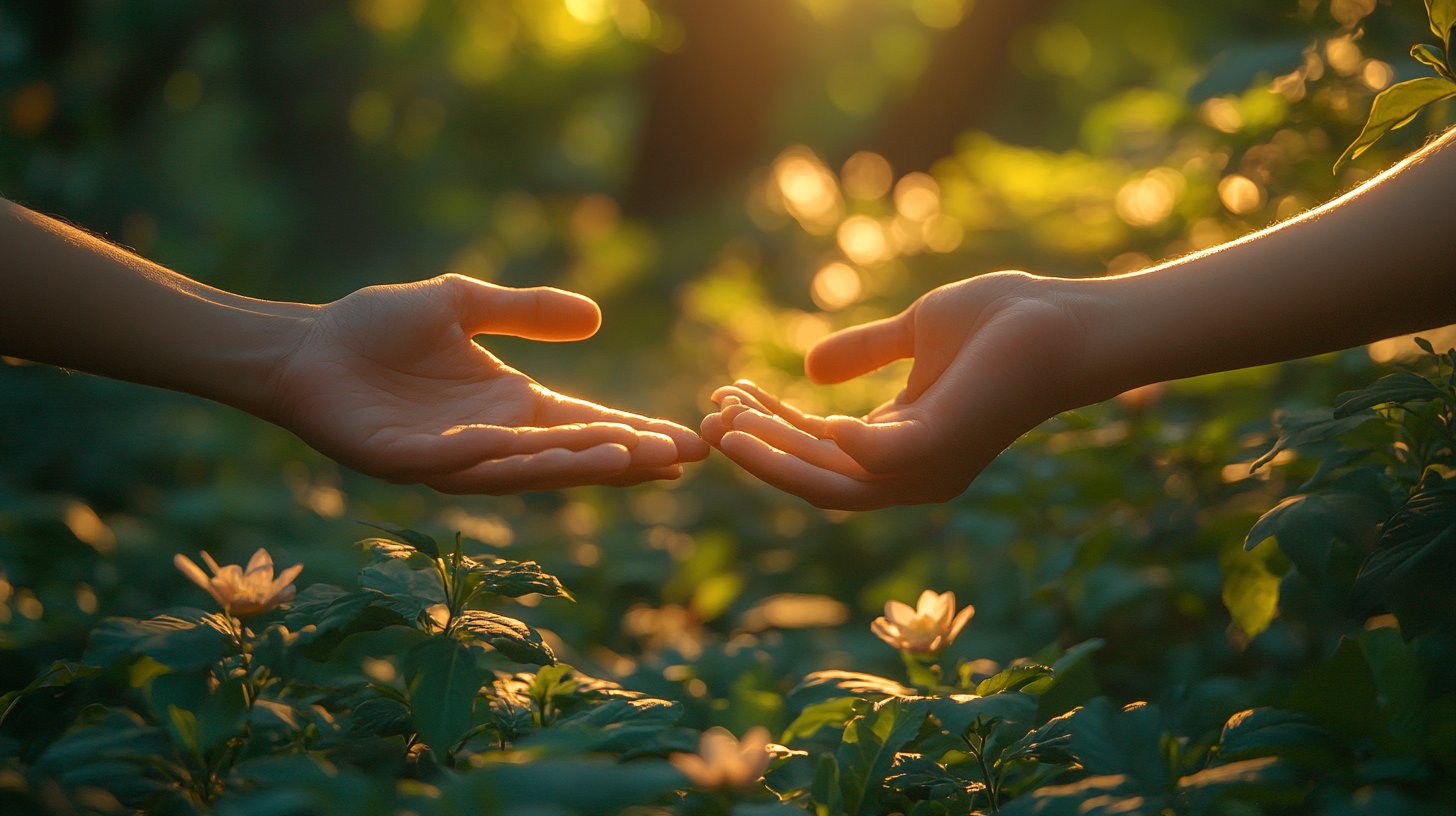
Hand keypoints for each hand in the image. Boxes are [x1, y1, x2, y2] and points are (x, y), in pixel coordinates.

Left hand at [268, 274, 706, 493]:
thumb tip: (595, 318)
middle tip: (687, 457)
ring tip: (635, 458)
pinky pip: (464, 463)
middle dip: (628, 457)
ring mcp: (451, 458)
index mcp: (509, 407)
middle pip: (571, 454)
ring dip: (580, 465)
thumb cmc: (376, 327)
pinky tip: (544, 449)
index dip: (637, 431)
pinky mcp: (406, 463)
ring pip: (527, 467)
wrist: (302, 346)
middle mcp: (490, 441)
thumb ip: (527, 311)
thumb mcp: (464, 305)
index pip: (587, 424)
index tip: (691, 438)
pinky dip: (505, 458)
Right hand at [701, 272, 1092, 509]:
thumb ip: (866, 353)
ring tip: (728, 419)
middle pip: (816, 477)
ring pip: (831, 480)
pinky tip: (808, 416)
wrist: (1069, 319)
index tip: (727, 396)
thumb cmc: (1005, 324)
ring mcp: (929, 466)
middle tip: (710, 415)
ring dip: (775, 452)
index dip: (770, 431)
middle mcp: (912, 472)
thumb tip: (809, 365)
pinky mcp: (943, 446)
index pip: (821, 453)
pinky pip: (874, 459)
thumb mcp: (916, 333)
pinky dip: (834, 446)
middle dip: (758, 450)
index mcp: (903, 448)